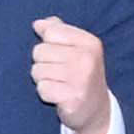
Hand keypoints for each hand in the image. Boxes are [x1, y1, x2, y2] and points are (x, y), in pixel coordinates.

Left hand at [28, 15, 116, 133]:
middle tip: (59, 73)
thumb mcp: (76, 48)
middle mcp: (87, 59)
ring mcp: (81, 80)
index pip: (50, 32)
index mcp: (89, 42)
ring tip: (59, 84)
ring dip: (43, 79)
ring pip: (37, 71)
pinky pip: (42, 89)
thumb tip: (38, 24)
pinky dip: (46, 93)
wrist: (96, 110)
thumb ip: (58, 31)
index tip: (61, 55)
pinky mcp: (72, 99)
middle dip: (43, 63)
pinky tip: (59, 95)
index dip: (48, 44)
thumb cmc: (81, 74)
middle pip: (39, 51)